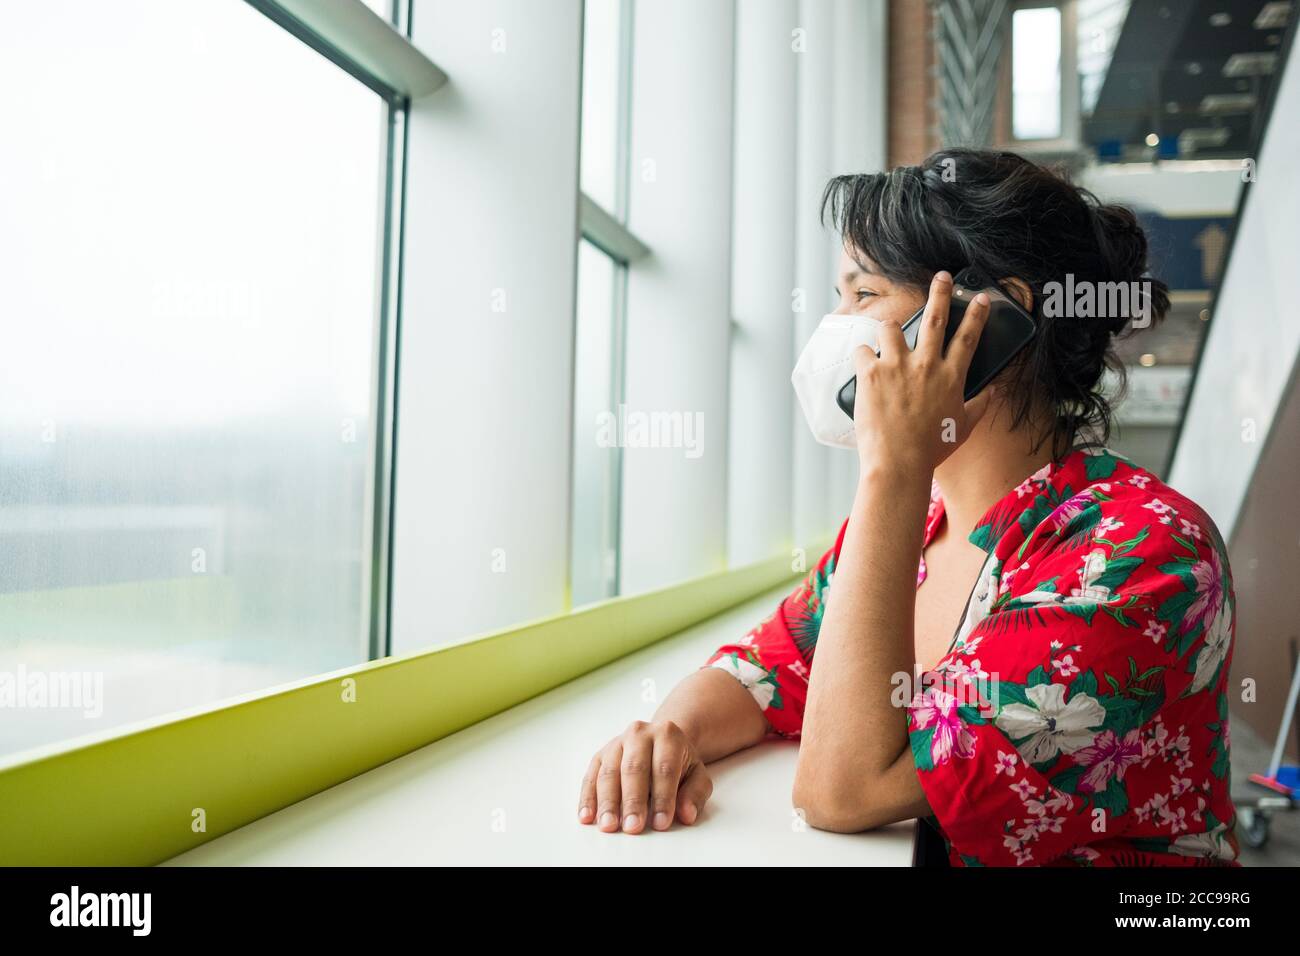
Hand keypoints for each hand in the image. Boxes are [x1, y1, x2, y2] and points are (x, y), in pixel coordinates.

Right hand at [578, 719, 713, 833]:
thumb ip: (695, 794)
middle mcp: (639, 734)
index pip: (665, 768)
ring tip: (609, 826)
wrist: (660, 741)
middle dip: (633, 801)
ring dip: (607, 802)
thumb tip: (687, 814)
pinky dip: (588, 798)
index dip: (663, 797)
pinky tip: (587, 817)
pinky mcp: (599, 756)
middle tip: (633, 827)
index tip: (661, 823)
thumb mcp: (697, 774)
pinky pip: (590, 777)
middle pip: (634, 769)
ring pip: (609, 773)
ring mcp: (616, 743)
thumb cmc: (679, 763)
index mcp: (667, 735)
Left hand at [851, 271, 992, 472]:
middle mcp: (925, 365)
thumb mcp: (963, 427)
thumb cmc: (931, 449)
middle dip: (940, 293)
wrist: (898, 463)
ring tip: (888, 338)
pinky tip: (863, 365)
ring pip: (891, 328)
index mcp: (951, 377)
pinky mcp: (870, 373)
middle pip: (935, 318)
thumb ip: (979, 405)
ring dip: (889, 330)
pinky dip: (863, 356)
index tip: (981, 298)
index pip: (969, 337)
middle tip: (942, 277)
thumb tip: (991, 392)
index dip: (977, 315)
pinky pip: (862, 350)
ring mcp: (897, 366)